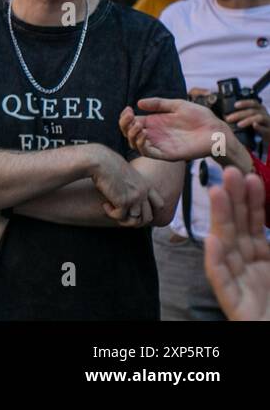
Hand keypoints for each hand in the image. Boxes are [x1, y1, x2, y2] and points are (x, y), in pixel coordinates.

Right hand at [89, 146, 157, 226]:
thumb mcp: (126, 174)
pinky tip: (104, 204)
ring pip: (135, 221)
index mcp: (146, 185)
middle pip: (148, 217)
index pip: (159, 204)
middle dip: (135, 220)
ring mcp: (135, 198)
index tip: (135, 210)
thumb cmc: (108, 164)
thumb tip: (127, 197)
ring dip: (123, 219)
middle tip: (122, 214)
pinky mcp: (123, 202)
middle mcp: (143, 192)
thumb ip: (132, 184)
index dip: (149, 210)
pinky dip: (111, 213)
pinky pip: (120, 216)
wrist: (100, 161)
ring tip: (112, 210)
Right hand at [120, 96, 250, 170]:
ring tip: (137, 126)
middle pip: (130, 134)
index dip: (125, 117)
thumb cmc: (201, 117)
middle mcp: (155, 135)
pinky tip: (144, 134)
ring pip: (136, 145)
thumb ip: (158, 104)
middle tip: (129, 117)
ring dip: (131, 135)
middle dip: (125, 125)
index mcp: (155, 123)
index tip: (128, 109)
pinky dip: (141, 145)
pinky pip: (149, 153)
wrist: (217, 131)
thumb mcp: (177, 105)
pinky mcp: (168, 154)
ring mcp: (161, 145)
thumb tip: (138, 103)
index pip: (132, 123)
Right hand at [204, 168, 269, 320]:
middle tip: (229, 172)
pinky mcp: (234, 305)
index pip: (255, 226)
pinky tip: (212, 241)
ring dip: (221, 220)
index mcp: (264, 262)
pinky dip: (216, 261)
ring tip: (217, 193)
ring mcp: (240, 286)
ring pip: (227, 248)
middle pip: (237, 231)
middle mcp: (249, 269)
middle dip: (233, 201)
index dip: (253, 203)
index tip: (249, 177)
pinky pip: (222, 281)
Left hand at [226, 98, 269, 139]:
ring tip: (239, 124)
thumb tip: (225, 116)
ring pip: (259, 118)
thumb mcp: (250, 118)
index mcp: (259, 109)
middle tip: (228, 119)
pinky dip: (259, 127)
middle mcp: (264, 113)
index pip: (253, 103)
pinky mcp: (269, 131)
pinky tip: (254, 126)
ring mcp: (268, 122)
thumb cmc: (257, 126)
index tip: (235, 105)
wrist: (269, 136)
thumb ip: (241, 116)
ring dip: (248, 120)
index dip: (244, 103)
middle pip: (252, 111)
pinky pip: (265, 128)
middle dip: (239, 114)